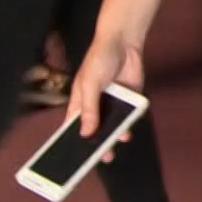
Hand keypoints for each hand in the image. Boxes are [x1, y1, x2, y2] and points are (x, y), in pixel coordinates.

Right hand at [68, 31, 145, 161]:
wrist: (125, 42)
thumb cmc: (99, 59)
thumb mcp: (89, 84)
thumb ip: (89, 108)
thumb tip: (86, 132)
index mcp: (79, 102)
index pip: (74, 127)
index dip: (73, 142)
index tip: (72, 159)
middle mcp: (96, 105)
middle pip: (95, 130)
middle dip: (96, 144)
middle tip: (99, 158)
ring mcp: (113, 103)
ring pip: (112, 125)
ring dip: (113, 136)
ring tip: (113, 147)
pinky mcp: (129, 99)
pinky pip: (128, 116)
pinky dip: (127, 125)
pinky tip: (126, 132)